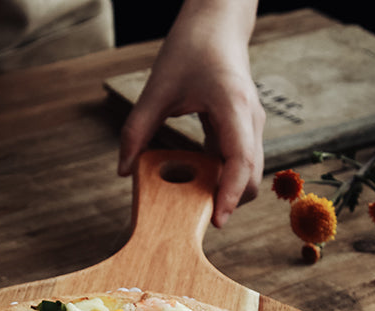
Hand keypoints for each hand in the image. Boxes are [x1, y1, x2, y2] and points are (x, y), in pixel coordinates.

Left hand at [118, 0, 263, 227]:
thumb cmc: (191, 48)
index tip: (217, 222)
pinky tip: (196, 187)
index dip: (231, 196)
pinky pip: (239, 164)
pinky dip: (223, 180)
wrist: (217, 23)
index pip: (241, 162)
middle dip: (229, 203)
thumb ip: (136, 131)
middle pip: (252, 177)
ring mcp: (251, 126)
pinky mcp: (244, 130)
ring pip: (250, 174)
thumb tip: (122, 171)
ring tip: (192, 207)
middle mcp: (250, 120)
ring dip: (226, 193)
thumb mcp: (156, 88)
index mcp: (232, 108)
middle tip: (193, 223)